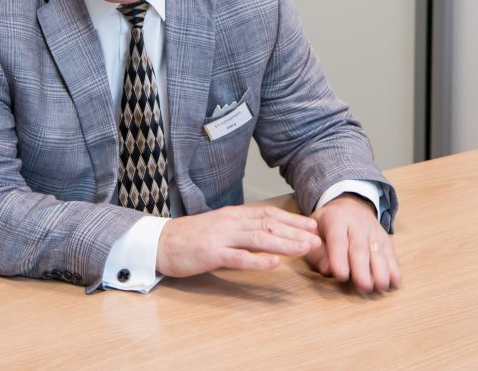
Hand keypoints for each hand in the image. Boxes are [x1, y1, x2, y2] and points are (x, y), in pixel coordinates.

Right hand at [156, 204, 320, 277]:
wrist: (158, 242)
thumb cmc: (190, 237)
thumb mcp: (219, 228)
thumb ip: (242, 230)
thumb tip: (267, 236)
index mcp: (233, 214)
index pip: (269, 214)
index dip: (293, 219)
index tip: (313, 226)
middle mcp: (230, 221)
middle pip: (269, 224)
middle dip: (296, 231)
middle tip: (318, 239)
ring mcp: (220, 236)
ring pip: (259, 238)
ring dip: (285, 243)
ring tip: (305, 248)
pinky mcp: (210, 253)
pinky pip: (238, 257)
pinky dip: (258, 261)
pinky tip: (274, 264)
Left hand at [306, 194, 400, 292]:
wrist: (349, 205)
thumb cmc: (326, 225)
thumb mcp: (313, 231)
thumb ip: (316, 251)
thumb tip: (327, 270)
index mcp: (335, 219)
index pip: (337, 239)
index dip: (339, 258)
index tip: (341, 276)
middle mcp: (357, 224)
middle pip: (360, 247)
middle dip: (363, 268)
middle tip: (364, 286)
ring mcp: (374, 231)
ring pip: (378, 251)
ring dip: (381, 270)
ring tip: (380, 286)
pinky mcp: (386, 239)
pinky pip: (391, 254)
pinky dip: (394, 268)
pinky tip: (395, 282)